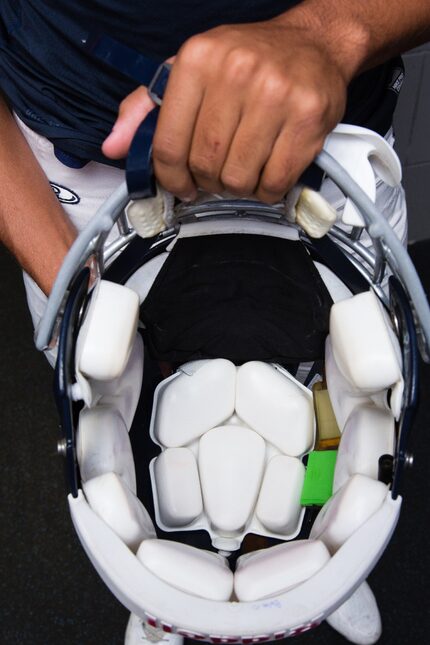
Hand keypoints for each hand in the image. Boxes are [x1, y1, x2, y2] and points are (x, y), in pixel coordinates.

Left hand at [103, 16, 348, 202]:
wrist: (312, 43)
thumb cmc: (247, 62)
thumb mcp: (190, 71)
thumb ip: (146, 108)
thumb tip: (114, 145)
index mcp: (198, 59)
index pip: (168, 144)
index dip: (170, 178)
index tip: (180, 186)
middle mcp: (237, 72)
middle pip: (204, 165)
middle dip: (207, 181)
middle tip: (216, 175)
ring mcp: (276, 95)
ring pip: (238, 179)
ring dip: (237, 187)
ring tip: (243, 169)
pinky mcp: (308, 118)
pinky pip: (275, 182)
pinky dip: (266, 190)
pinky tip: (266, 172)